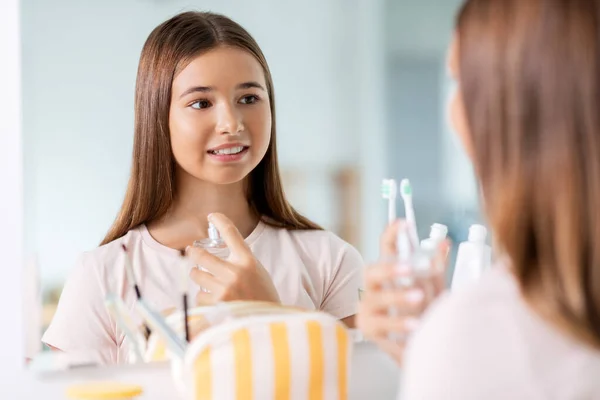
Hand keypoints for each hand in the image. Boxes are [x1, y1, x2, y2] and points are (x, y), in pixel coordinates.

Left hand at [187, 213, 280, 304]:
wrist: (268, 321)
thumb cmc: (263, 295)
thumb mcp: (258, 271)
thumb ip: (241, 261)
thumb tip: (219, 252)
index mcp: (248, 261)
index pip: (232, 233)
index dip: (220, 221)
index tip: (213, 216)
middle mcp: (235, 272)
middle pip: (202, 255)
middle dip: (193, 253)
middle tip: (191, 251)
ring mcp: (225, 289)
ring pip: (197, 275)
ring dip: (198, 275)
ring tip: (203, 278)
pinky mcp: (217, 305)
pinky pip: (199, 295)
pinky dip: (203, 296)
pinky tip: (212, 298)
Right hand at [356, 220, 449, 363]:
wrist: (411, 346)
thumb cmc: (419, 311)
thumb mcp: (430, 288)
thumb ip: (435, 267)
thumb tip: (444, 243)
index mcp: (386, 273)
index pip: (385, 248)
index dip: (392, 234)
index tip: (404, 223)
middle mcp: (372, 288)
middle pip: (371, 272)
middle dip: (390, 268)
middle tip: (409, 268)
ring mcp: (369, 309)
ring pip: (377, 300)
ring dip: (399, 297)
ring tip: (420, 298)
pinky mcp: (371, 331)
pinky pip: (383, 327)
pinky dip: (400, 325)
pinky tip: (416, 325)